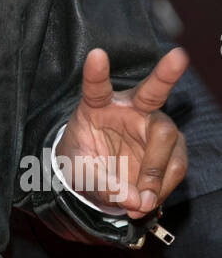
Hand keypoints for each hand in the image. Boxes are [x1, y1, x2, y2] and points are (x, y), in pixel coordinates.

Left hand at [56, 47, 188, 217]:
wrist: (96, 178)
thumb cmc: (82, 163)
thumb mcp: (78, 173)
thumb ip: (101, 184)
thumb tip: (135, 200)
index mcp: (97, 106)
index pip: (96, 87)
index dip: (96, 73)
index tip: (96, 54)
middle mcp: (130, 108)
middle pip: (152, 92)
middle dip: (166, 74)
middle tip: (179, 56)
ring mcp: (153, 125)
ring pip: (167, 137)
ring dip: (157, 173)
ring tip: (143, 203)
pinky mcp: (170, 147)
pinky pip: (176, 165)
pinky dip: (163, 188)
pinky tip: (149, 202)